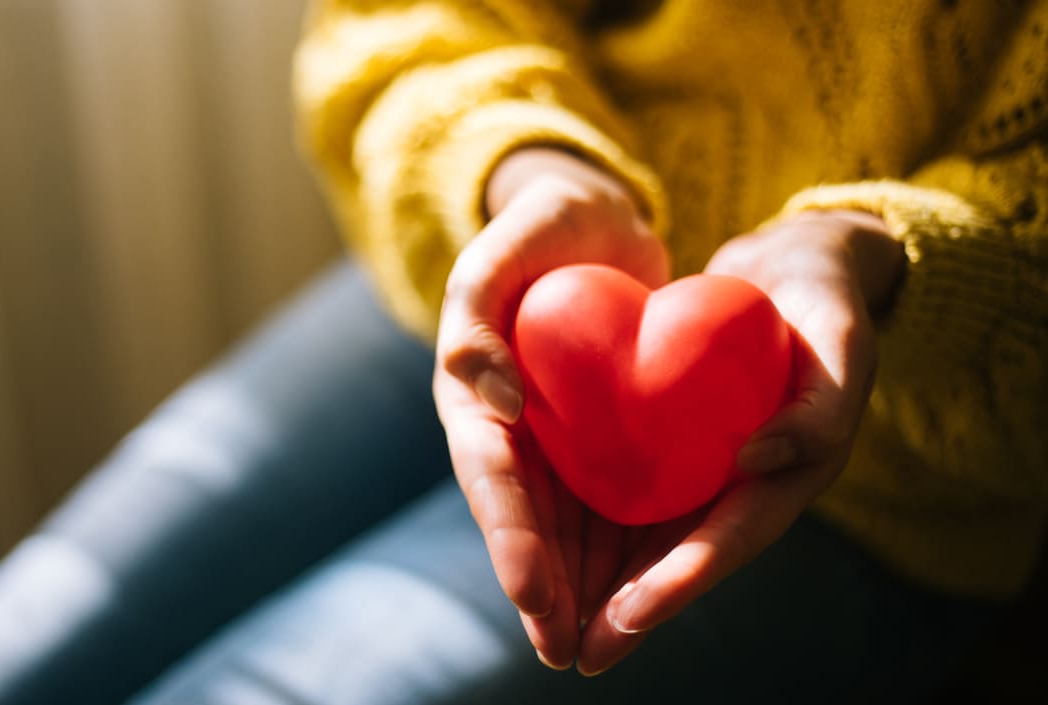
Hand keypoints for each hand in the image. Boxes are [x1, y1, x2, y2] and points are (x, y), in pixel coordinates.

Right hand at [433, 147, 667, 667]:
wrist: (593, 222)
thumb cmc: (544, 224)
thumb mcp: (507, 242)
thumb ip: (478, 309)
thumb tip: (487, 396)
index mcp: (470, 390)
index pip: (490, 474)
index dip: (510, 537)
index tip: (537, 593)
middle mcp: (505, 427)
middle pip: (521, 519)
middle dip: (540, 589)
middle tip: (564, 651)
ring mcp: (549, 439)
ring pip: (559, 526)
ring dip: (574, 590)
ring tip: (593, 650)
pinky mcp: (591, 439)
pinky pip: (602, 503)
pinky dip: (613, 552)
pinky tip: (636, 597)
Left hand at [575, 209, 905, 673]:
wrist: (792, 269)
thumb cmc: (824, 299)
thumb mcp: (840, 338)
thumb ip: (819, 406)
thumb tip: (759, 463)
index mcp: (792, 474)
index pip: (731, 537)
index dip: (682, 580)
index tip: (628, 616)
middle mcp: (745, 484)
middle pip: (683, 558)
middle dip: (631, 610)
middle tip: (578, 655)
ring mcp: (708, 469)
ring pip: (651, 539)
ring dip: (605, 586)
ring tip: (553, 630)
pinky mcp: (676, 445)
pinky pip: (631, 492)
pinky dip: (593, 526)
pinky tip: (546, 547)